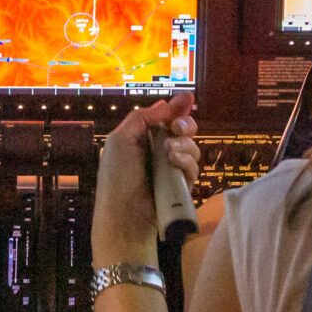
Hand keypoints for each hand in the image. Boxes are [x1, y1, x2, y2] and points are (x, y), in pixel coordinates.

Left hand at [93, 94, 199, 264]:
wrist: (125, 212)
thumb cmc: (117, 176)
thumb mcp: (121, 140)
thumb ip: (143, 117)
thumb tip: (167, 103)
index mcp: (142, 138)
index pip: (165, 118)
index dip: (177, 108)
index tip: (188, 99)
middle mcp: (158, 151)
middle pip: (183, 129)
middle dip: (185, 124)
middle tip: (177, 128)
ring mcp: (171, 168)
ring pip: (192, 147)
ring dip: (184, 145)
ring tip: (170, 152)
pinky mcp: (182, 184)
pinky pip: (193, 167)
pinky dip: (186, 162)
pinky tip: (175, 163)